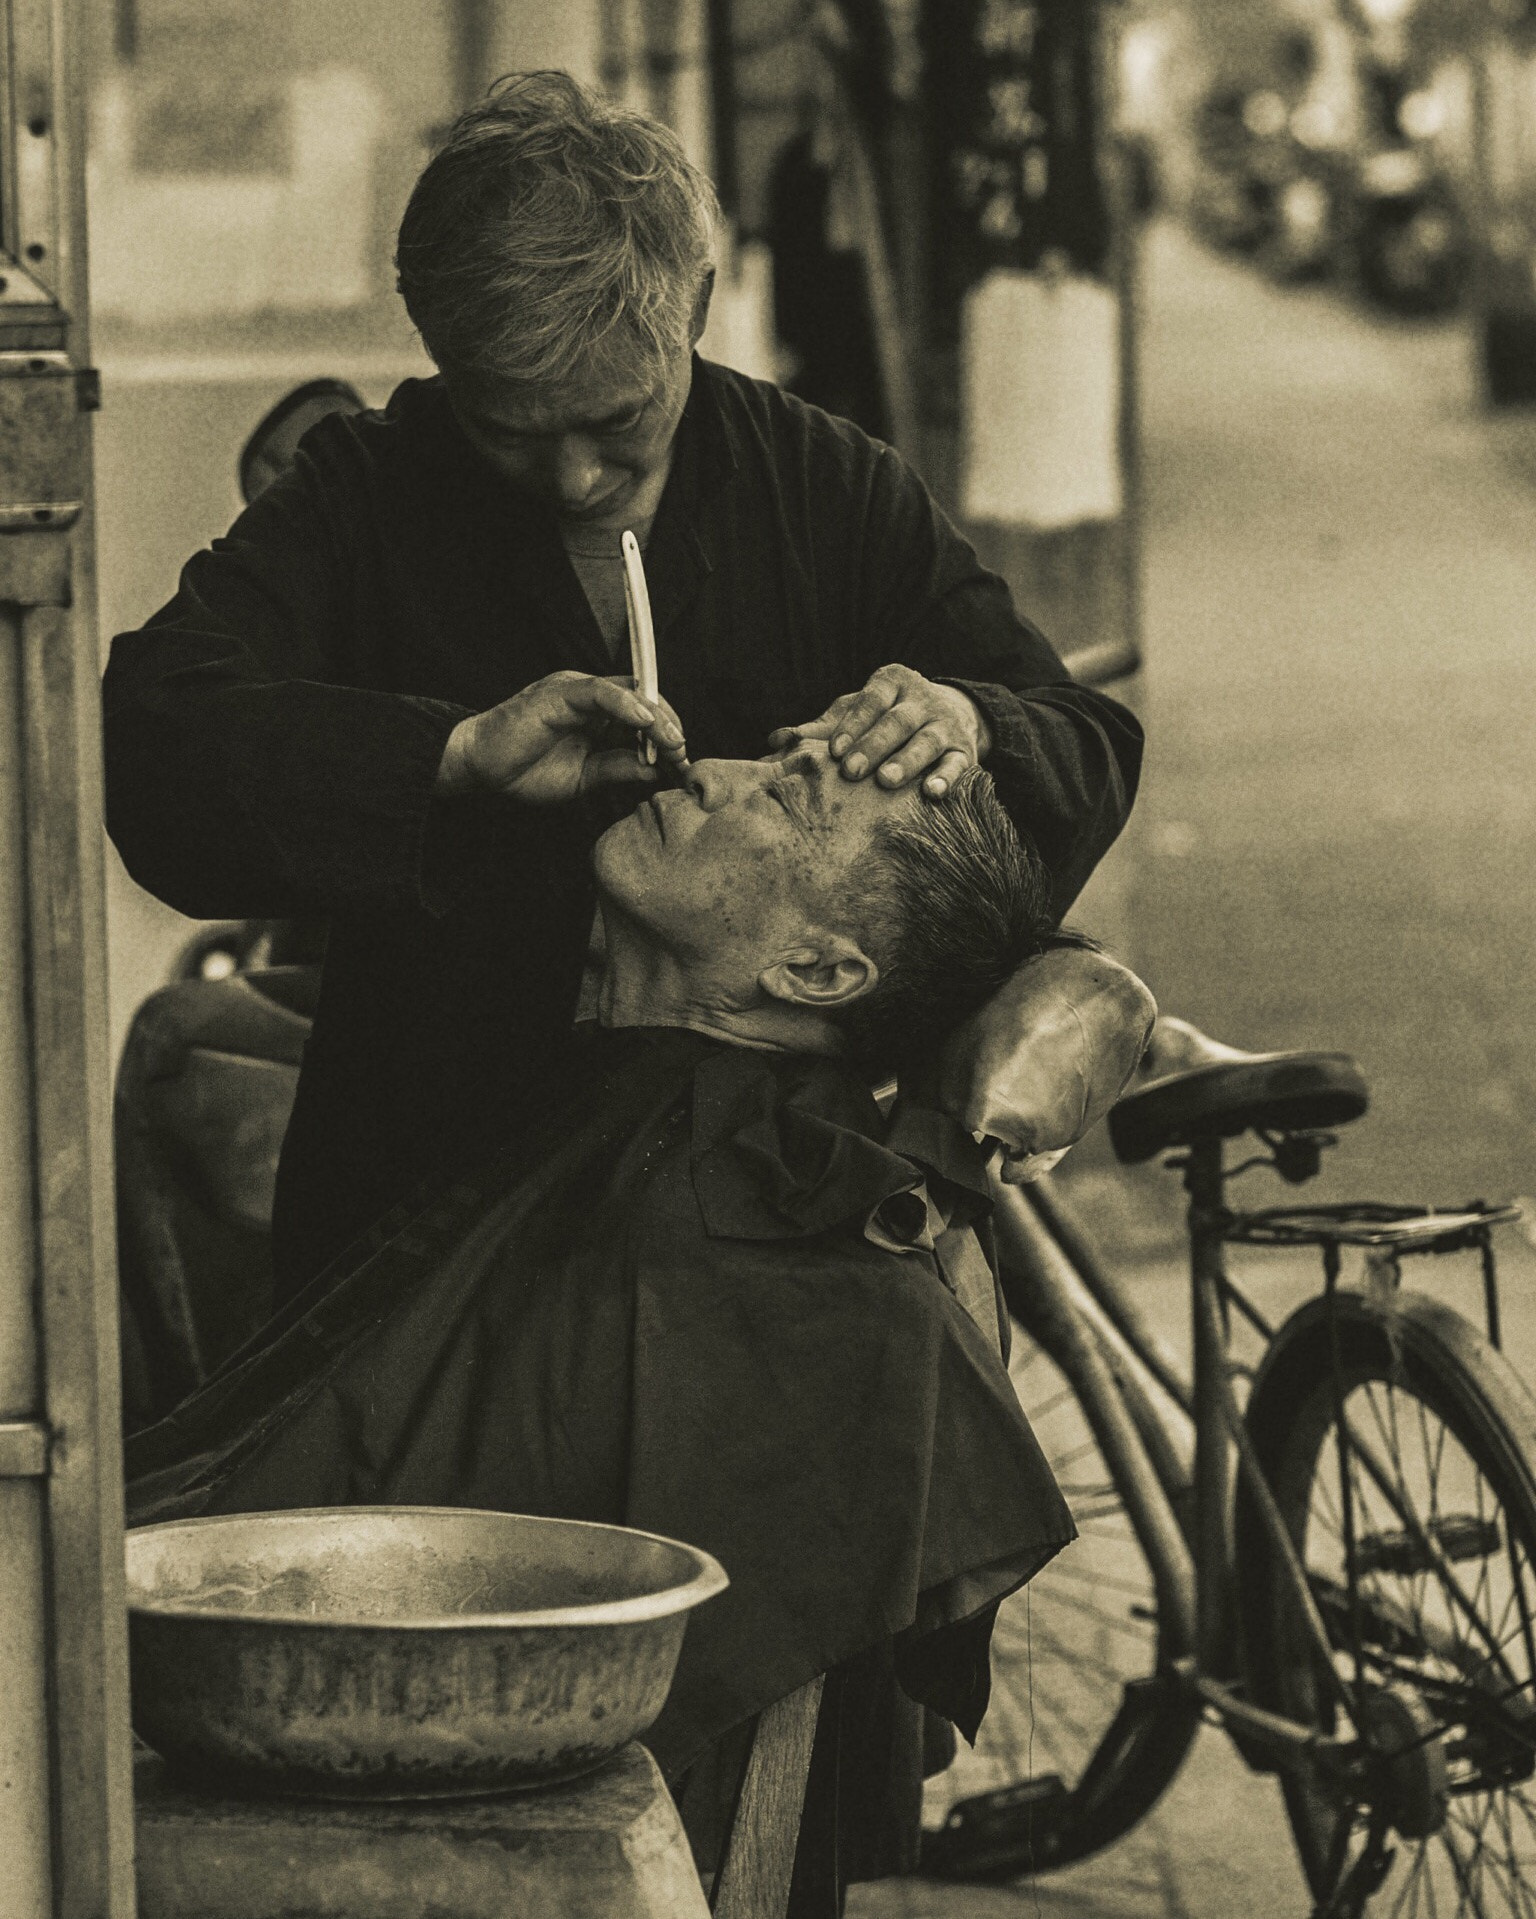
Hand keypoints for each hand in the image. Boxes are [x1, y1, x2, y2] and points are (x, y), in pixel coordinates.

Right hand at [436, 672, 687, 805]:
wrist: (480, 768)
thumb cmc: (525, 770)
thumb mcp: (584, 778)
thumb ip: (618, 769)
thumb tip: (655, 771)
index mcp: (597, 714)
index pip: (644, 714)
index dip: (667, 735)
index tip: (682, 762)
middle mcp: (590, 697)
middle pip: (644, 699)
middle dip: (669, 727)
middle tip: (682, 755)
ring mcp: (574, 691)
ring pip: (628, 692)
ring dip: (656, 717)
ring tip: (673, 742)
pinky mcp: (558, 693)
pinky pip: (599, 691)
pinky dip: (626, 704)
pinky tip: (644, 722)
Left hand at [769, 664, 990, 797]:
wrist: (952, 713)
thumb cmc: (885, 718)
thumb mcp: (856, 713)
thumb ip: (821, 729)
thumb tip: (775, 740)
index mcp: (892, 682)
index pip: (871, 699)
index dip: (853, 723)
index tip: (834, 751)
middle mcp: (921, 699)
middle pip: (897, 721)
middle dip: (873, 745)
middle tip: (851, 771)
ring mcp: (945, 724)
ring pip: (927, 741)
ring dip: (907, 761)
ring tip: (886, 781)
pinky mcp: (965, 750)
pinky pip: (959, 764)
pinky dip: (948, 778)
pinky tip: (933, 793)